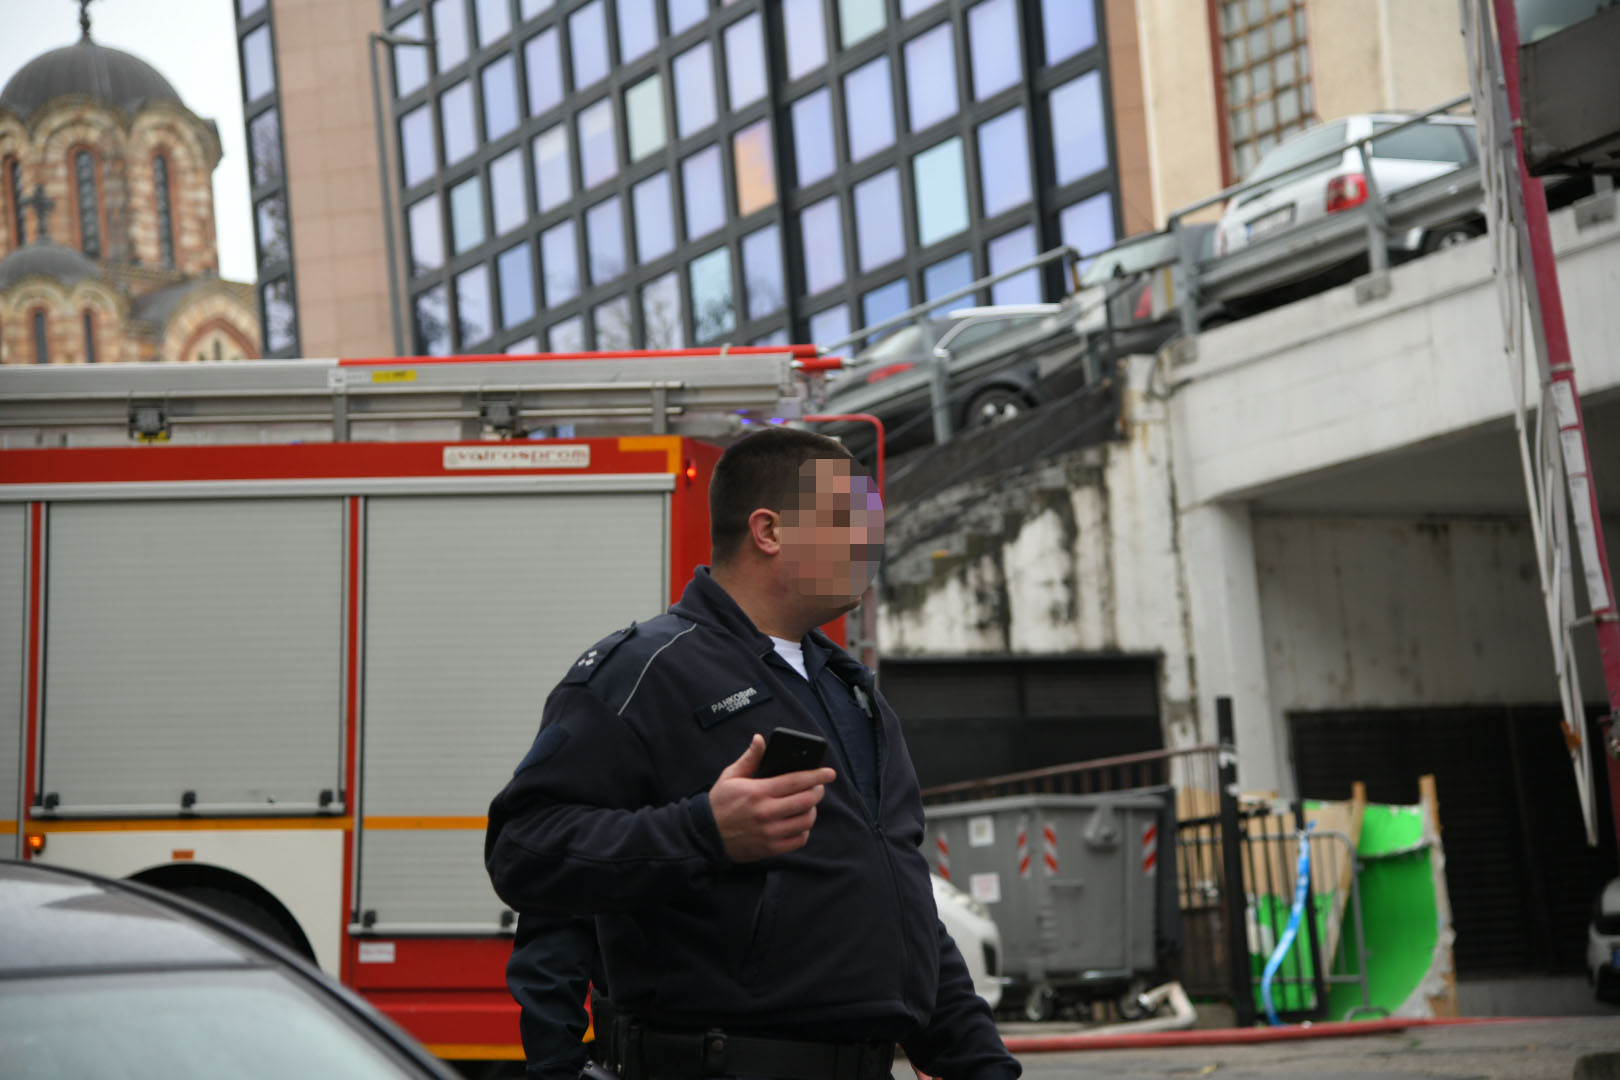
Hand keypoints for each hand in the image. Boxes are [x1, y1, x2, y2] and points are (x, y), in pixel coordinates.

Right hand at [709, 734, 836, 862]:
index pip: (796, 781)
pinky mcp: (770, 848)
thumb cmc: (719, 803)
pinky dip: (804, 830)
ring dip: (812, 811)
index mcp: (758, 792)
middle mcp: (766, 812)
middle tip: (818, 787)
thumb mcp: (730, 776)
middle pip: (806, 800)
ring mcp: (769, 833)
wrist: (705, 836)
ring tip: (807, 804)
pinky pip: (799, 840)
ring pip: (806, 820)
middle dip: (818, 791)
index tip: (830, 773)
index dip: (816, 776)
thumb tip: (760, 739)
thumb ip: (749, 758)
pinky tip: (798, 822)